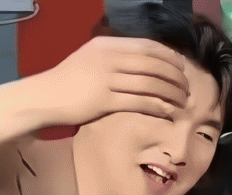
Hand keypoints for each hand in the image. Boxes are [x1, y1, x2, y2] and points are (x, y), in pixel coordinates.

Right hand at [40, 36, 189, 125]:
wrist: (44, 96)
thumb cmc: (71, 81)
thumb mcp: (92, 59)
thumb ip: (115, 57)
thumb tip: (146, 62)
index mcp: (106, 45)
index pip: (147, 46)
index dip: (169, 57)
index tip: (182, 67)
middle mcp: (107, 58)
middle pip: (153, 64)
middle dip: (175, 76)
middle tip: (187, 87)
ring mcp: (105, 79)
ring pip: (150, 83)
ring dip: (172, 93)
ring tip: (183, 101)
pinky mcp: (104, 100)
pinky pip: (140, 102)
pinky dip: (159, 107)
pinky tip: (169, 112)